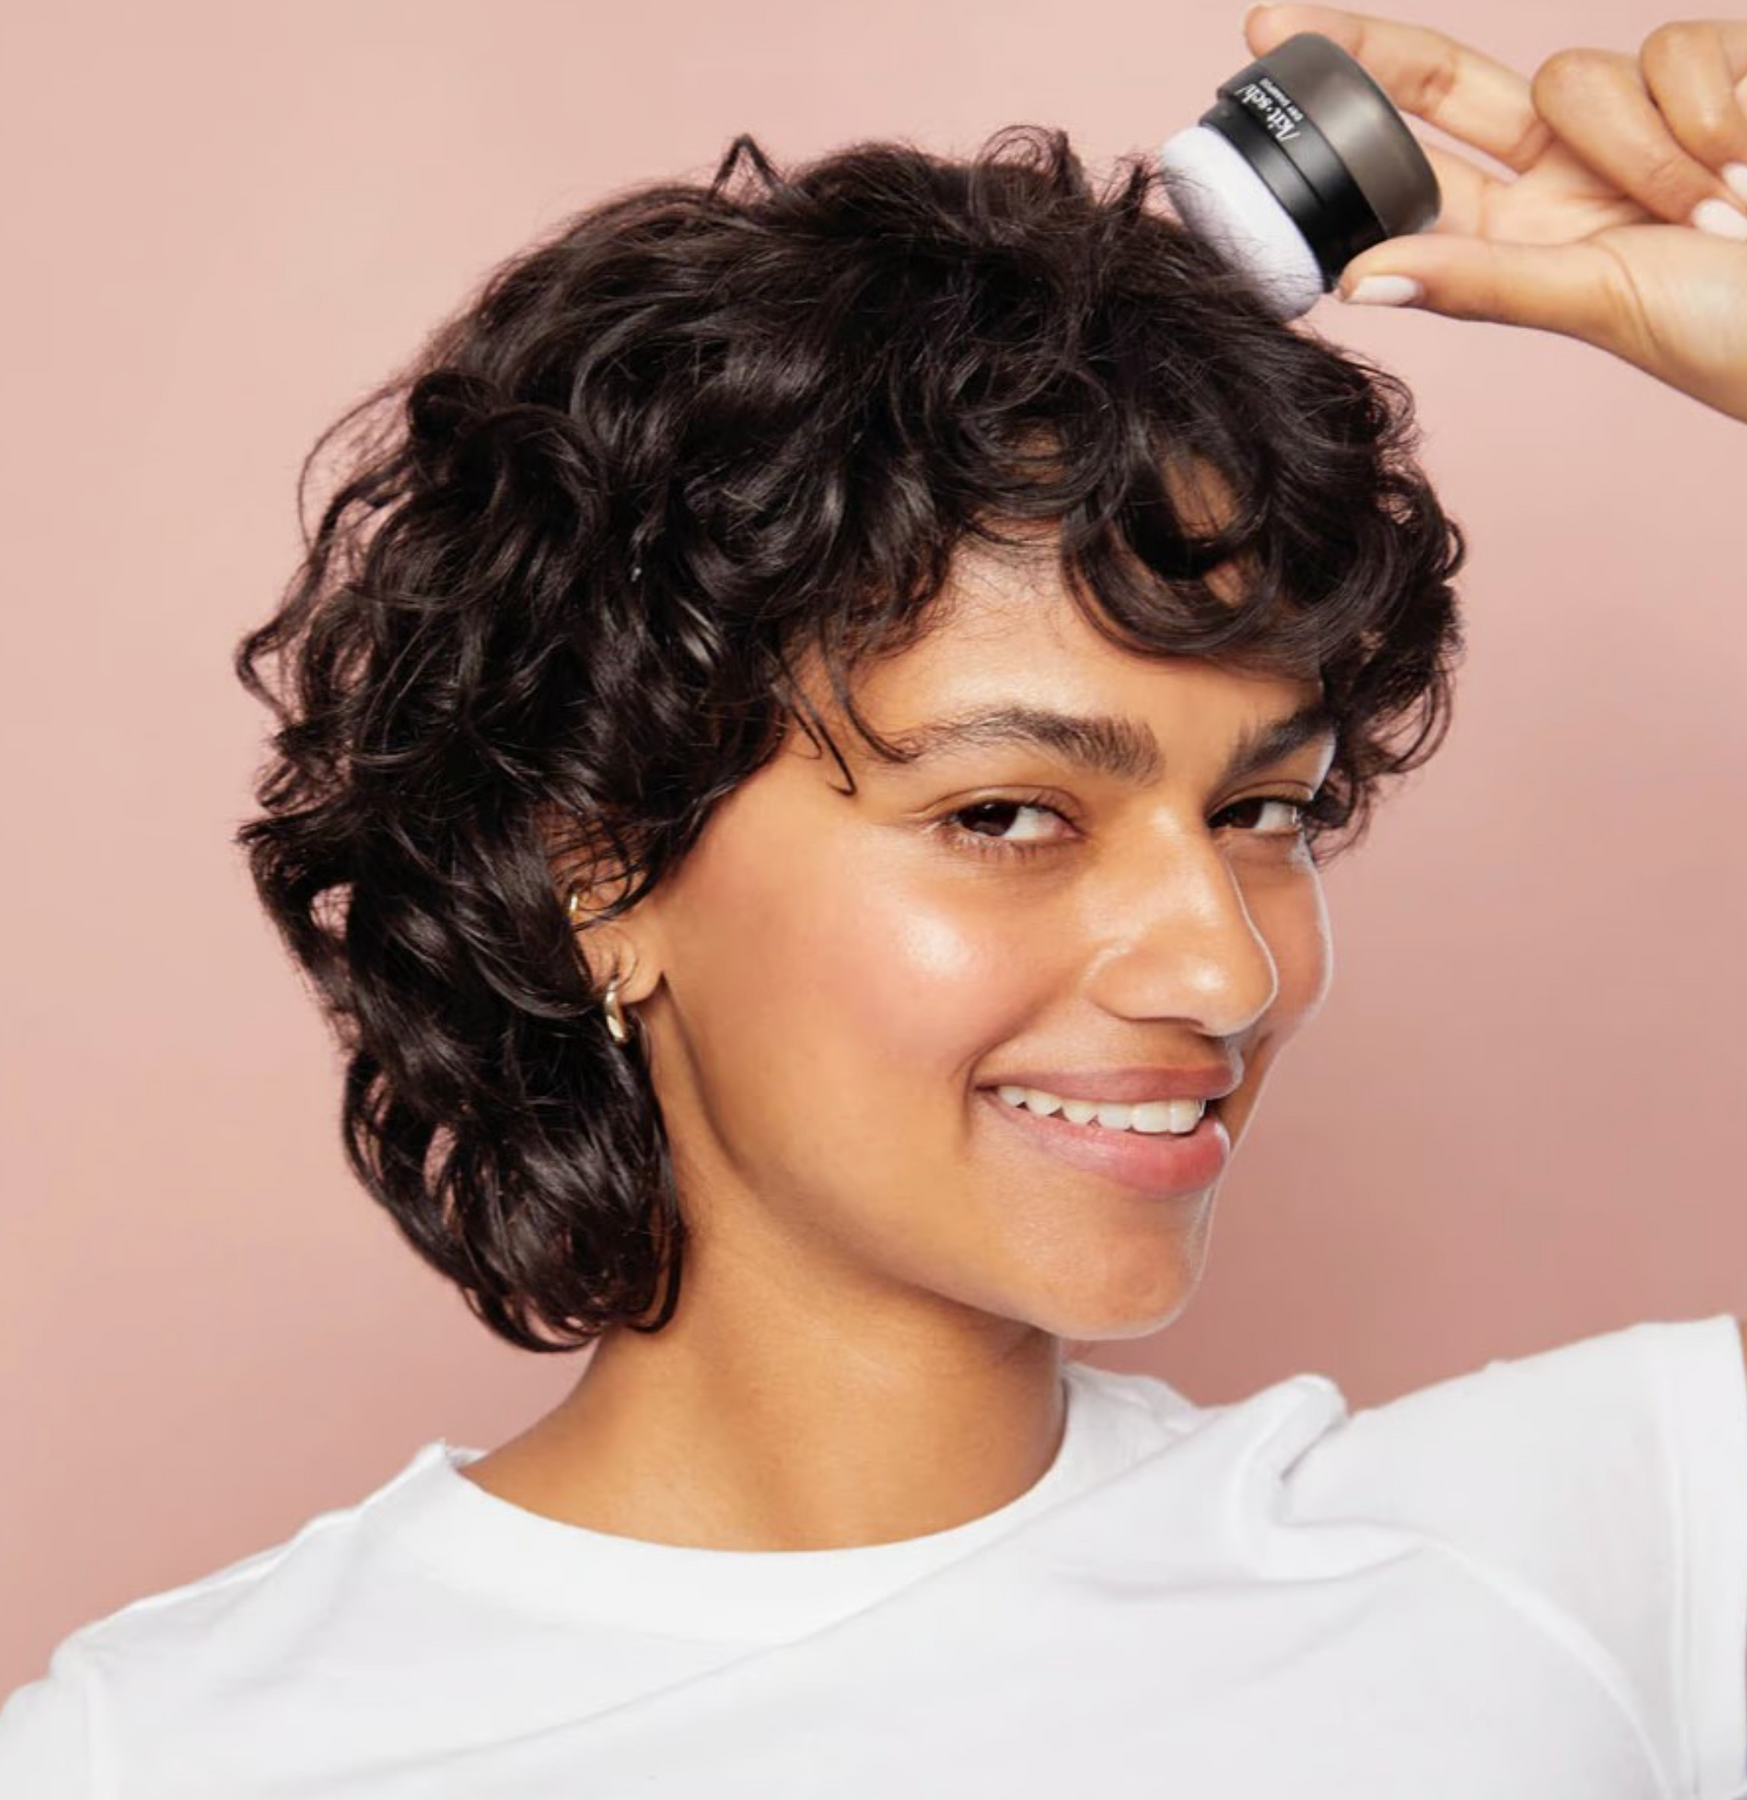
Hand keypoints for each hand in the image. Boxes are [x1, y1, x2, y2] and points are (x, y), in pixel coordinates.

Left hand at [1241, 5, 1746, 422]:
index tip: (1264, 57)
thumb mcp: (1601, 304)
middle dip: (1383, 56)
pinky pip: (1685, 50)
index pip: (1414, 167)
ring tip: (1719, 215)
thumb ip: (1487, 283)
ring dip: (1652, 148)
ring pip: (1590, 70)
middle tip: (1279, 19)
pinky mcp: (1722, 82)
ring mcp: (1645, 129)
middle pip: (1458, 88)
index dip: (1350, 118)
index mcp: (1525, 244)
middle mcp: (1569, 180)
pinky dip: (1724, 111)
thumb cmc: (1739, 338)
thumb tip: (1359, 282)